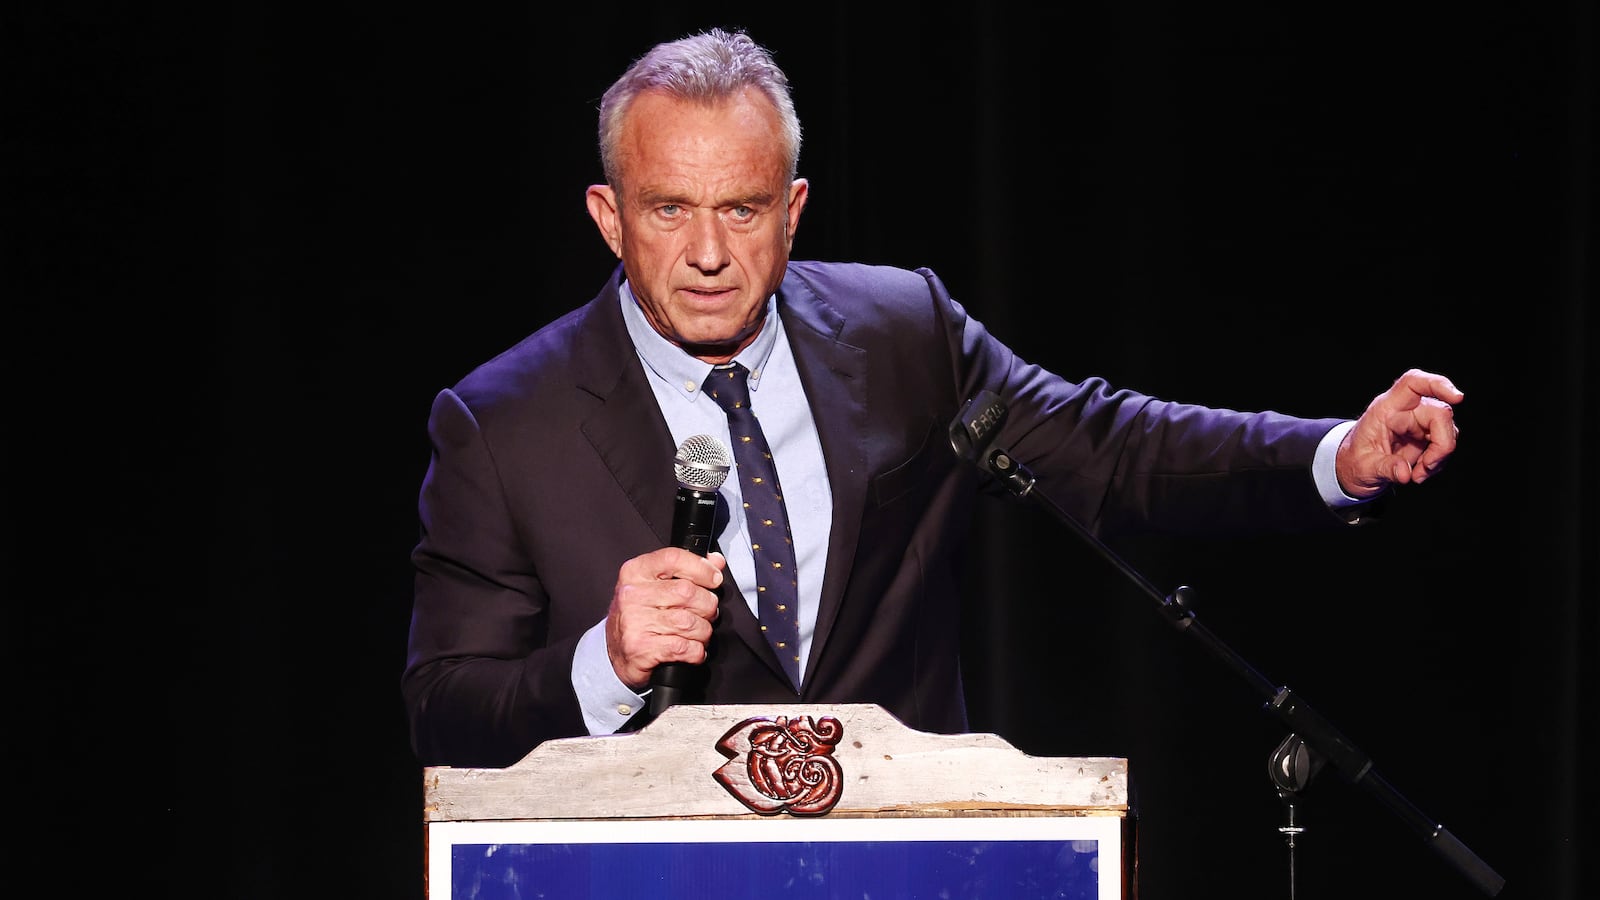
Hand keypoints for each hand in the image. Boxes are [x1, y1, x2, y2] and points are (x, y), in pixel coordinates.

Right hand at [605, 548, 725, 688]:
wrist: (616, 652)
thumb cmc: (640, 616)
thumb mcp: (656, 585)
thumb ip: (686, 570)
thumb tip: (716, 561)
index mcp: (635, 572)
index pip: (674, 558)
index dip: (701, 568)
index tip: (714, 579)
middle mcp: (632, 595)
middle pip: (687, 592)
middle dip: (707, 606)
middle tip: (706, 613)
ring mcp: (634, 621)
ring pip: (689, 622)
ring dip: (703, 631)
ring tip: (698, 633)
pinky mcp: (641, 648)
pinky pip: (684, 647)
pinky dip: (696, 651)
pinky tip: (692, 650)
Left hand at [1335, 368, 1463, 498]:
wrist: (1355, 468)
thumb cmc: (1355, 461)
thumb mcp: (1363, 468)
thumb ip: (1384, 469)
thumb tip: (1404, 473)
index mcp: (1386, 409)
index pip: (1412, 383)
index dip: (1436, 384)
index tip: (1457, 398)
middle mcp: (1405, 411)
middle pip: (1439, 413)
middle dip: (1442, 444)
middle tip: (1426, 468)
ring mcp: (1418, 422)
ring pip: (1447, 431)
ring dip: (1438, 457)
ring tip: (1417, 475)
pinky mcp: (1426, 435)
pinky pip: (1444, 444)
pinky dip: (1437, 462)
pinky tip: (1419, 473)